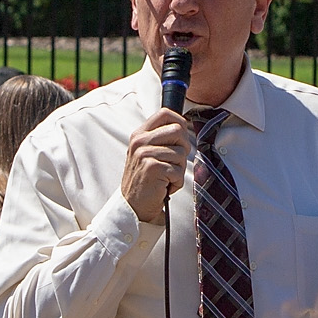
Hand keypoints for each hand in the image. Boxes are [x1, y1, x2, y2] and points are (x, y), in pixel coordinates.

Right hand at [121, 109, 189, 224]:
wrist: (134, 204)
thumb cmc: (146, 179)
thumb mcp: (147, 152)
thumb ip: (160, 138)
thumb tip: (184, 126)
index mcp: (140, 134)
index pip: (165, 113)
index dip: (180, 123)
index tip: (180, 138)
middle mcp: (140, 141)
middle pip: (178, 130)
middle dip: (183, 148)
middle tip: (174, 162)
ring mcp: (145, 154)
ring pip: (181, 153)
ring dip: (179, 169)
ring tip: (166, 177)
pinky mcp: (152, 168)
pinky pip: (178, 171)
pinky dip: (176, 182)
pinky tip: (165, 186)